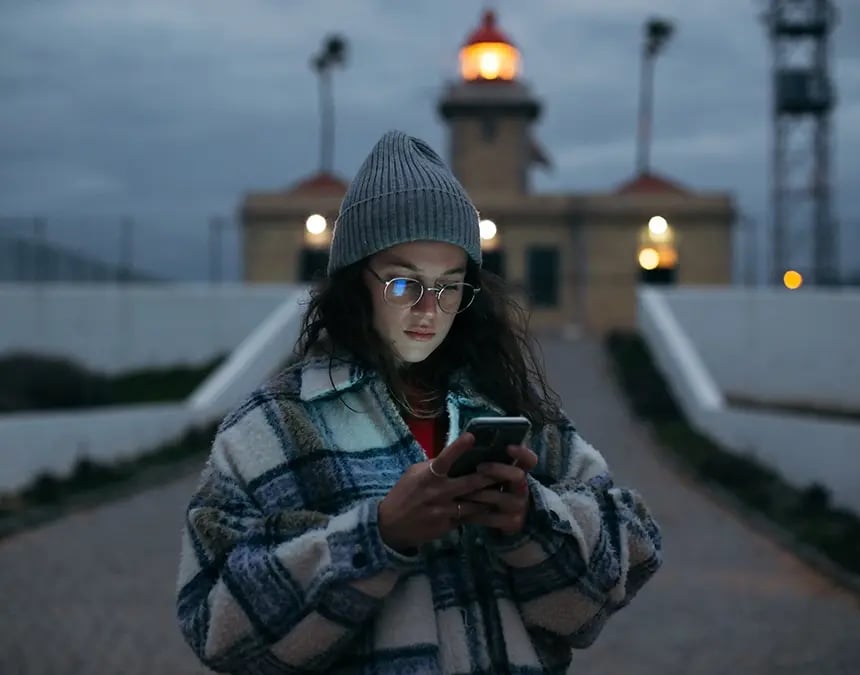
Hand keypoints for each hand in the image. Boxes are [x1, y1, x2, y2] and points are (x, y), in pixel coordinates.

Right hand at [378, 433, 497, 553]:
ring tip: (506, 491)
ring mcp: (444, 511)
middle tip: (507, 469)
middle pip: (470, 483)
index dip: (458, 448)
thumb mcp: (414, 475)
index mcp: (427, 476)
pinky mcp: (448, 525)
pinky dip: (479, 512)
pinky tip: (491, 509)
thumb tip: (454, 457)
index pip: (444, 459)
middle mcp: (437, 492)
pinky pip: (468, 516)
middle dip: (489, 476)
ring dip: (490, 497)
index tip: (472, 437)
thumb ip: (433, 466)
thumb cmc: (403, 494)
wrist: (391, 526)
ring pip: (474, 503)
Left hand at [459, 445, 537, 535]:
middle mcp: (523, 487)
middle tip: (479, 467)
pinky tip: (461, 511)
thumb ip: (489, 462)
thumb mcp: (495, 475)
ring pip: (500, 497)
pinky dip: (475, 514)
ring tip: (463, 491)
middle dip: (497, 469)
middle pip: (518, 474)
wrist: (503, 521)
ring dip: (480, 494)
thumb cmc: (492, 489)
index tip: (507, 446)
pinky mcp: (512, 523)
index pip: (529, 459)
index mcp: (520, 472)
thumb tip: (469, 440)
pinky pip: (491, 518)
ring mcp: (518, 506)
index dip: (522, 452)